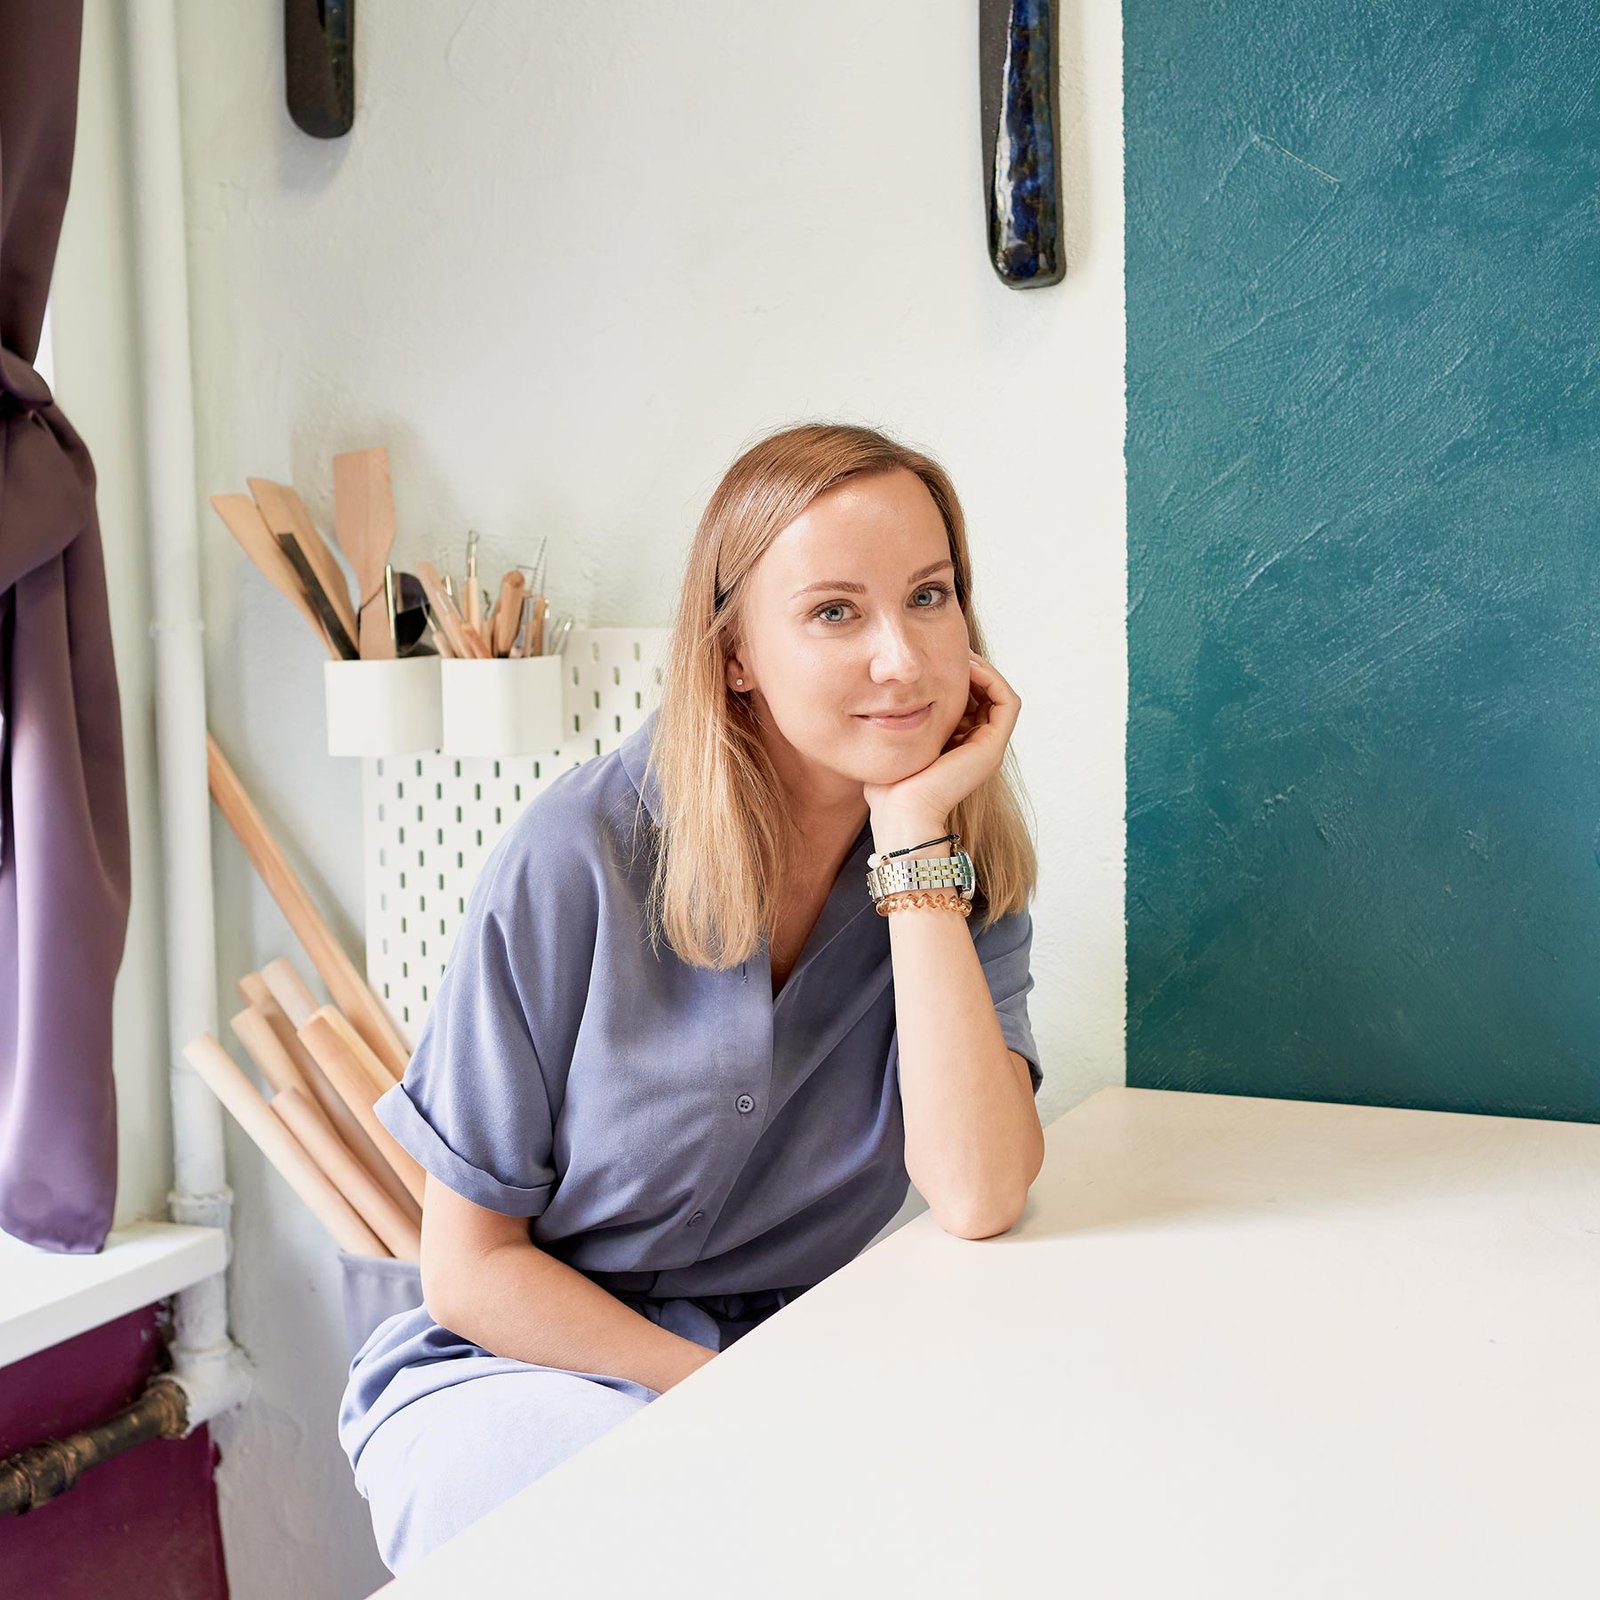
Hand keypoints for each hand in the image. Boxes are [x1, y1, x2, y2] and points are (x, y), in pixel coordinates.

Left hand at [862, 653, 1019, 829]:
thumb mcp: (894, 742)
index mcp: (958, 746)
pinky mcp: (992, 747)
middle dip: (970, 668)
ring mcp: (988, 747)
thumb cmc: (889, 785)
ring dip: (983, 670)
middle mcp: (977, 746)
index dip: (957, 676)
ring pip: (999, 695)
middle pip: (985, 695)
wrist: (900, 811)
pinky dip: (993, 680)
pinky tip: (967, 668)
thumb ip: (899, 723)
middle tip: (950, 647)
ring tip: (961, 654)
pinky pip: (1007, 702)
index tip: (936, 655)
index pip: (968, 701)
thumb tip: (884, 696)